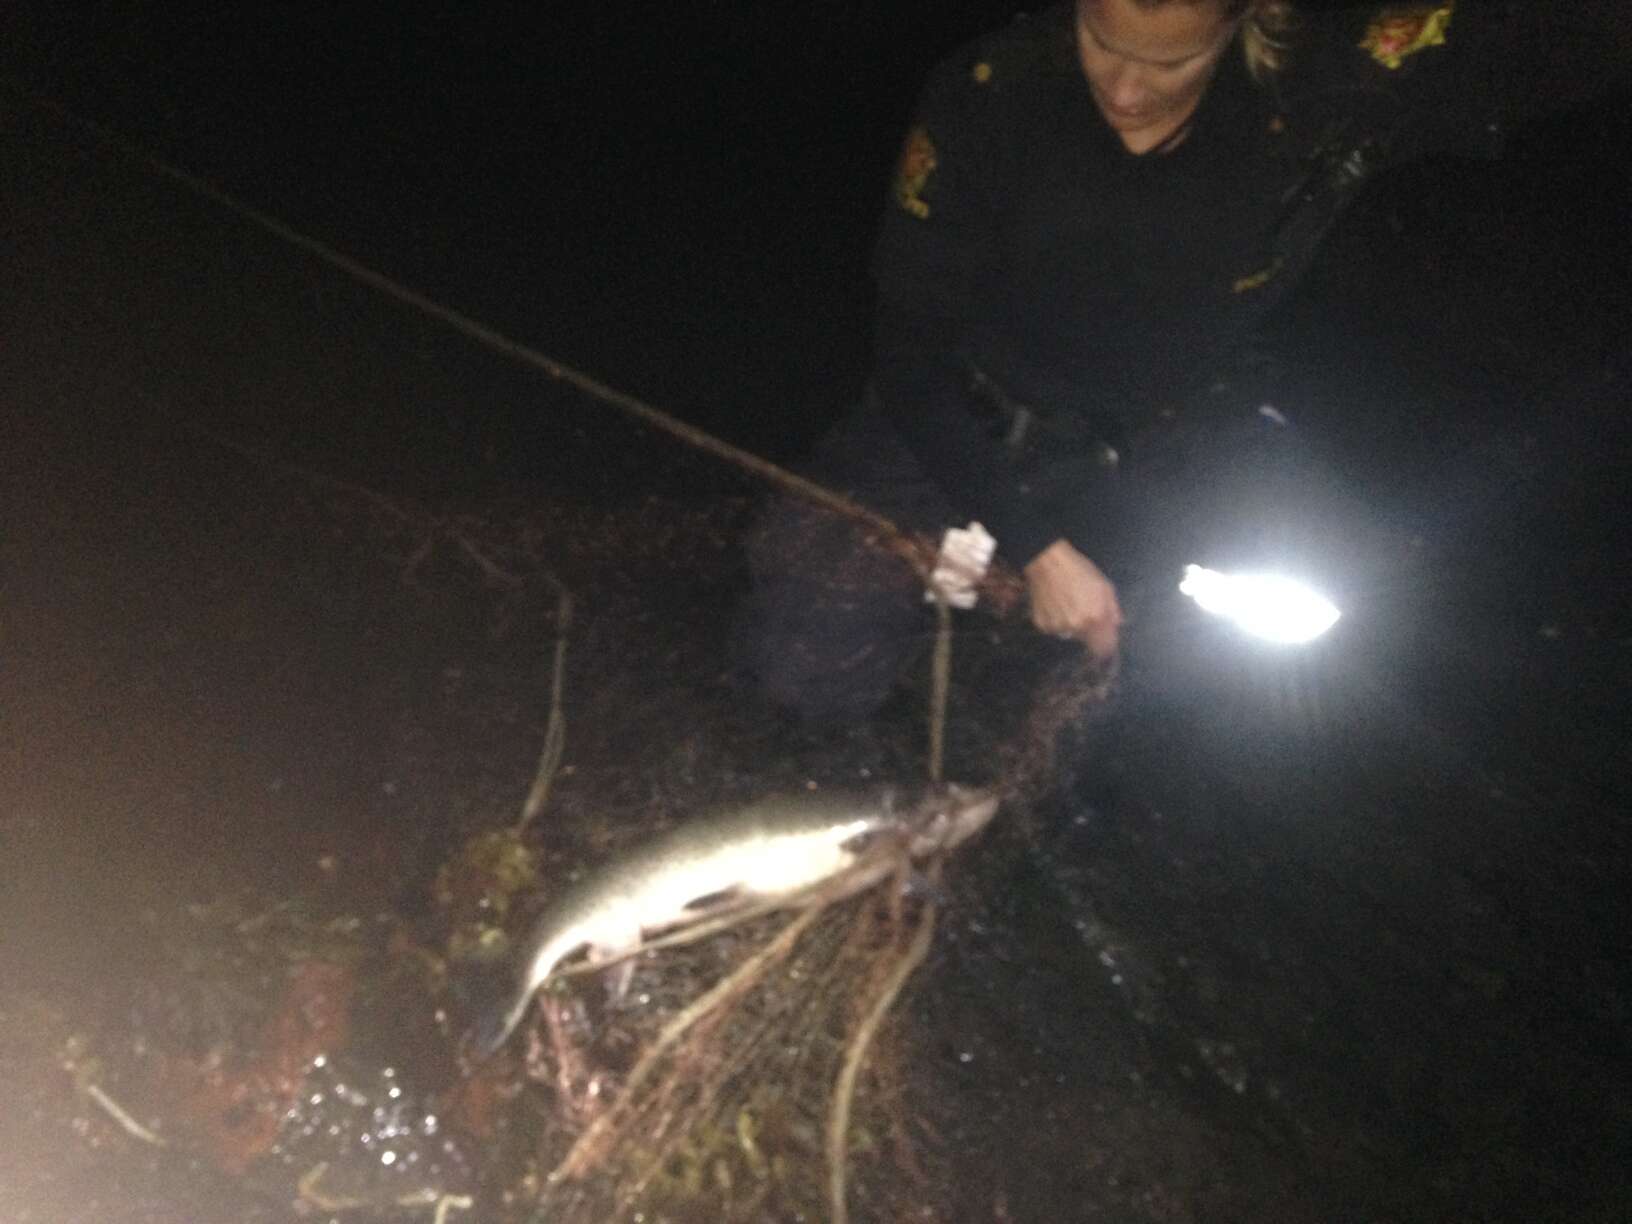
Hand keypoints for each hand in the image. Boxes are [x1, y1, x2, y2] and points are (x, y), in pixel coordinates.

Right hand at [1023, 538, 1122, 662]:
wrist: (1049, 563)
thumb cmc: (1079, 571)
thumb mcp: (1104, 585)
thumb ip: (1113, 608)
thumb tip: (1117, 623)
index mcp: (1095, 618)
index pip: (1104, 646)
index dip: (1106, 646)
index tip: (1105, 642)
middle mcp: (1077, 626)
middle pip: (1087, 640)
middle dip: (1088, 629)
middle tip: (1083, 610)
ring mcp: (1058, 627)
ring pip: (1069, 634)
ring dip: (1071, 625)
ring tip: (1067, 604)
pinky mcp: (1042, 624)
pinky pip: (1053, 629)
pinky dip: (1055, 621)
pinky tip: (1055, 605)